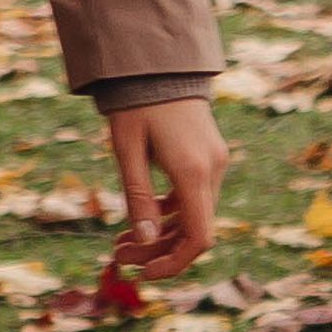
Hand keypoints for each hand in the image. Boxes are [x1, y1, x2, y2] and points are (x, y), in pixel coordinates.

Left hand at [105, 97, 226, 281]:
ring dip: (163, 232)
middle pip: (195, 230)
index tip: (143, 273)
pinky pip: (195, 194)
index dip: (174, 264)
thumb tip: (146, 243)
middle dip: (159, 250)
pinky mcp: (208, 152)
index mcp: (193, 171)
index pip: (198, 238)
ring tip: (122, 240)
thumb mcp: (127, 149)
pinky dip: (172, 211)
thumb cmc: (136, 101)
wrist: (158, 59)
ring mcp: (214, 160)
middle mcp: (211, 169)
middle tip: (118, 256)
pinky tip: (144, 213)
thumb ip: (137, 197)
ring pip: (195, 214)